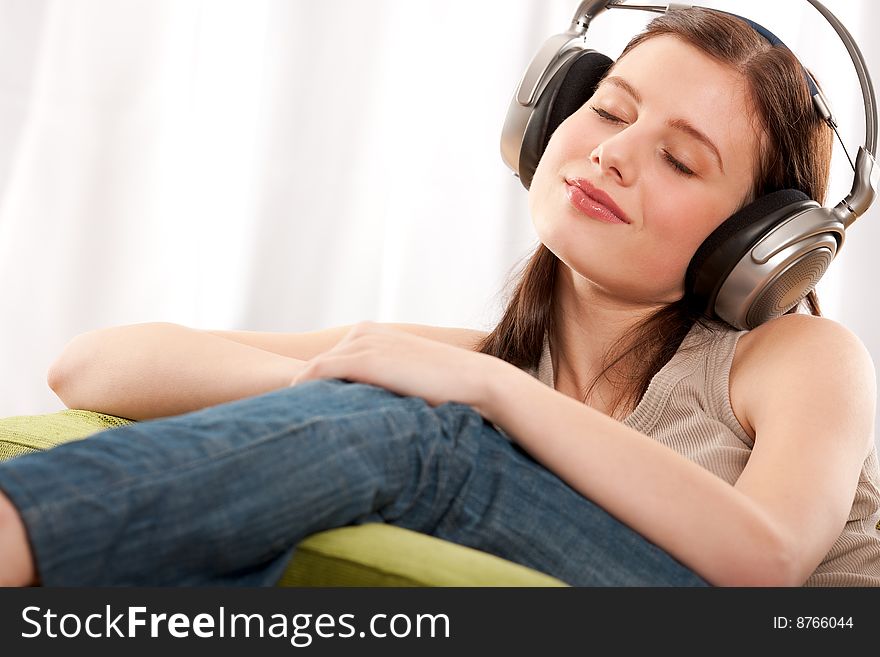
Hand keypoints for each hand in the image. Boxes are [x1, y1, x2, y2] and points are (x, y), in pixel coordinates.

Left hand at [290, 321, 498, 417]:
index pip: (326, 361)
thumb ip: (378, 383)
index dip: (312, 388)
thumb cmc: (444, 389)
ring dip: (299, 396)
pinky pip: (317, 374)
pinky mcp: (364, 360)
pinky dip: (303, 392)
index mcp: (369, 333)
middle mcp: (361, 333)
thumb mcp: (403, 377)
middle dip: (302, 392)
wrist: (472, 381)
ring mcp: (361, 344)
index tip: (301, 415)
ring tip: (288, 424)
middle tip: (286, 422)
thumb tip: (358, 411)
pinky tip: (298, 416)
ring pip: (312, 371)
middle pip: (315, 365)